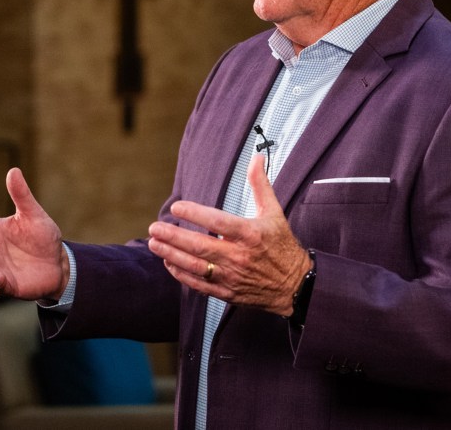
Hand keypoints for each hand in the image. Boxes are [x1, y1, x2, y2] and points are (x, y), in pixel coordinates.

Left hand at [147, 154, 311, 315]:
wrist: (296, 285)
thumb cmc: (283, 246)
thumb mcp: (275, 212)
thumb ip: (260, 184)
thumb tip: (256, 158)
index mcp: (250, 234)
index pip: (217, 222)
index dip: (195, 214)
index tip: (177, 207)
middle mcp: (239, 256)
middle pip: (200, 246)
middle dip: (173, 237)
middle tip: (155, 227)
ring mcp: (232, 276)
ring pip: (195, 266)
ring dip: (171, 255)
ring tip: (154, 243)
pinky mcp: (228, 292)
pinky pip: (199, 284)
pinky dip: (181, 274)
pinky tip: (169, 263)